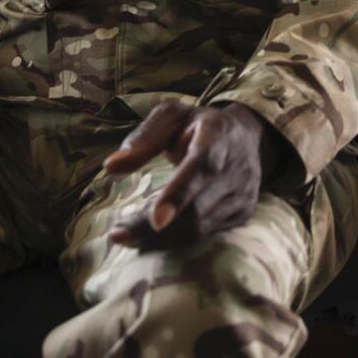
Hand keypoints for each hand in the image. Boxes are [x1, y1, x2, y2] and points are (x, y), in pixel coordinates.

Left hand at [100, 102, 283, 250]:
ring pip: (200, 227)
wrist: (247, 134)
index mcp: (218, 136)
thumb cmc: (198, 124)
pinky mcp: (242, 213)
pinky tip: (150, 236)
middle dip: (153, 226)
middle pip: (196, 208)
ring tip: (126, 236)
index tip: (156, 220)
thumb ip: (142, 139)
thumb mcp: (171, 117)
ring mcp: (243, 194)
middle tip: (117, 234)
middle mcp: (237, 167)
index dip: (180, 194)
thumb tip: (110, 167)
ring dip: (160, 239)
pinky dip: (176, 240)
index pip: (202, 166)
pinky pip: (206, 234)